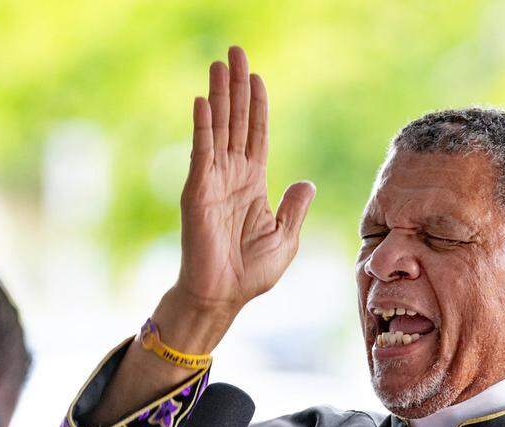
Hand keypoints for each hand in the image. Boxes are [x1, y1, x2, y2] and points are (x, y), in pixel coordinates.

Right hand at [175, 45, 315, 317]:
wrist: (222, 296)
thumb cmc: (251, 273)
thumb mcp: (285, 238)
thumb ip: (293, 208)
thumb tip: (306, 181)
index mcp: (252, 184)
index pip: (256, 134)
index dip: (257, 105)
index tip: (256, 76)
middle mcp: (231, 176)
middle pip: (235, 121)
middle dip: (236, 87)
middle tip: (235, 52)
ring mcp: (212, 181)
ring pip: (218, 129)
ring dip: (218, 95)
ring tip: (219, 63)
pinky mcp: (197, 191)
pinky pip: (201, 152)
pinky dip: (202, 126)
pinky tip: (202, 100)